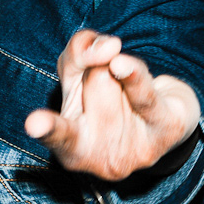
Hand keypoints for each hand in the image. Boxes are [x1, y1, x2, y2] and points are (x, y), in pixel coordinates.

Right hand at [25, 30, 198, 180]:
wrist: (170, 114)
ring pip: (113, 76)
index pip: (57, 133)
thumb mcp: (81, 74)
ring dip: (121, 69)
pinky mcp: (167, 129)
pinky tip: (122, 65)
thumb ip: (77, 55)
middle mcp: (102, 155)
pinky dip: (133, 75)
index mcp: (72, 148)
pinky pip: (144, 94)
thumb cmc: (114, 96)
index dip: (47, 129)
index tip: (34, 124)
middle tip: (113, 86)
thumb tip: (106, 49)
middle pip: (89, 79)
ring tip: (128, 89)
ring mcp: (136, 148)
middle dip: (101, 68)